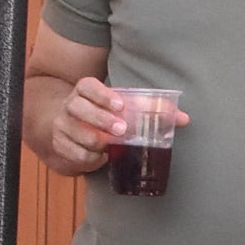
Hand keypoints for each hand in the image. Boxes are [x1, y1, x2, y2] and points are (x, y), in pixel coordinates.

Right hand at [41, 78, 182, 175]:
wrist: (71, 129)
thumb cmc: (107, 116)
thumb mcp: (125, 109)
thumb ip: (153, 111)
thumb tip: (184, 119)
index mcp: (85, 91)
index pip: (88, 86)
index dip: (103, 95)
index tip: (121, 106)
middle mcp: (71, 105)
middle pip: (78, 107)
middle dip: (100, 119)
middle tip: (120, 129)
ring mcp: (62, 125)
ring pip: (74, 132)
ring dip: (94, 140)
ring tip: (110, 145)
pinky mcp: (60, 145)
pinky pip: (73, 153)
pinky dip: (88, 157)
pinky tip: (100, 157)